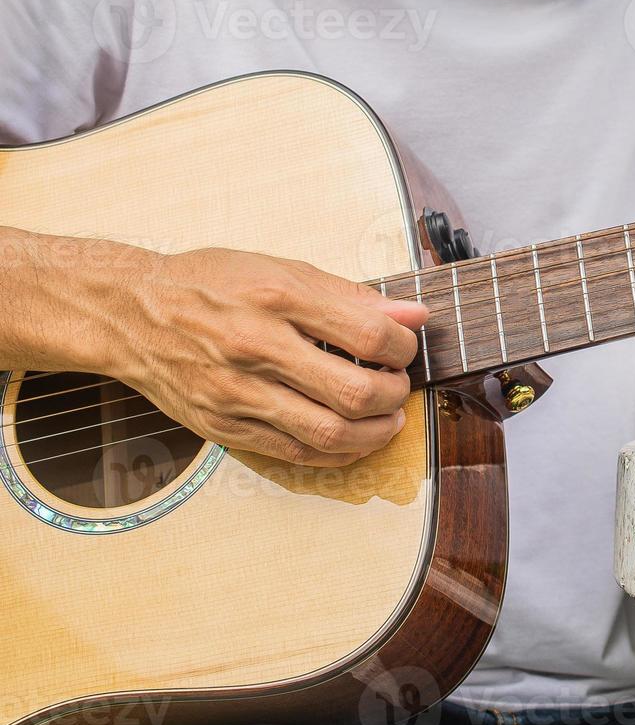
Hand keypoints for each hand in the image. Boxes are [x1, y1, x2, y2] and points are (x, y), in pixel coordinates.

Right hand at [104, 248, 428, 466]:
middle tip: (400, 384)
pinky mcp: (224, 427)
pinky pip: (296, 454)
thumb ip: (351, 296)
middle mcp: (255, 348)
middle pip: (353, 392)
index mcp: (275, 298)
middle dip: (395, 394)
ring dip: (376, 432)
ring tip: (389, 417)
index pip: (366, 334)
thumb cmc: (210, 285)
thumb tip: (414, 315)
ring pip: (329, 433)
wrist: (130, 313)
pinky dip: (338, 453)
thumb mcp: (281, 269)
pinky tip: (354, 438)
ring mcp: (237, 394)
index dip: (403, 346)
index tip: (405, 345)